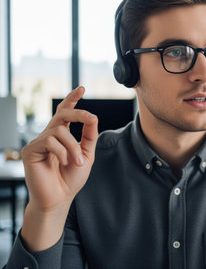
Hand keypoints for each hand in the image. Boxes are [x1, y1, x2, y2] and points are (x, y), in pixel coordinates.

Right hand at [22, 86, 97, 211]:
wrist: (59, 198)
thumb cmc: (71, 178)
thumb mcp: (87, 154)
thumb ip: (89, 135)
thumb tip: (93, 116)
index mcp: (61, 136)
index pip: (65, 113)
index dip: (72, 100)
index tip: (82, 88)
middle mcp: (48, 136)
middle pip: (62, 114)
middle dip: (78, 113)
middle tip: (91, 118)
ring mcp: (38, 142)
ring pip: (60, 130)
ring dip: (73, 146)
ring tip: (77, 162)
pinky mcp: (30, 150)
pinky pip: (50, 141)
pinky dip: (62, 152)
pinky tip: (63, 163)